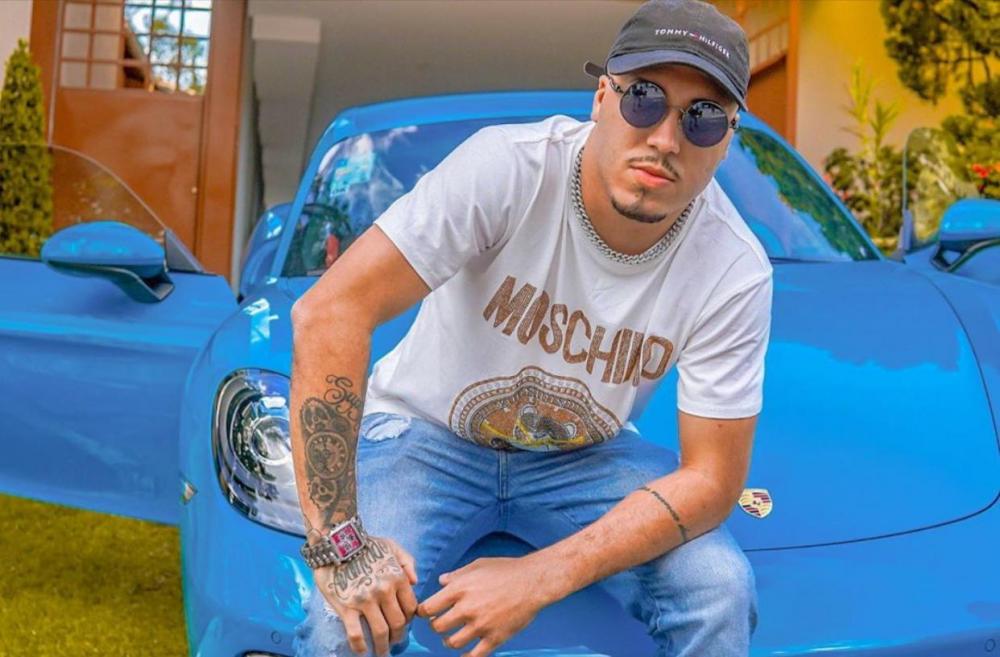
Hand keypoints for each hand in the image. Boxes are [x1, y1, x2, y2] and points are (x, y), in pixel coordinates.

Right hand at [315, 535, 418, 656]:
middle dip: (398, 637)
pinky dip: (360, 647)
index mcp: (397, 577)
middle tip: (393, 643)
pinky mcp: (347, 607)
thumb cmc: (364, 544)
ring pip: (380, 632)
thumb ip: (408, 562)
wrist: (334, 542)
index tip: (403, 626)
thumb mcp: (391, 546)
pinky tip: (361, 652)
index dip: (409, 621)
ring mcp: (366, 601)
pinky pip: (356, 634)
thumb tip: (415, 582)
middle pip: (398, 623)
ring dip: (382, 647)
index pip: (411, 608)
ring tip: (380, 653)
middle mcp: (384, 590)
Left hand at [416, 556, 553, 656]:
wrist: (533, 582)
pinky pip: (474, 655)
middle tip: (439, 624)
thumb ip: (457, 575)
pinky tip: (465, 654)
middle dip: (435, 626)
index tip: (425, 613)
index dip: (423, 612)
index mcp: (460, 589)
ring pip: (452, 643)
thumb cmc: (506, 570)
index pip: (429, 607)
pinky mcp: (495, 638)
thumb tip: (441, 581)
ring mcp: (481, 625)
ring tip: (452, 638)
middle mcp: (467, 608)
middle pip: (437, 627)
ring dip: (448, 641)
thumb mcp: (478, 565)